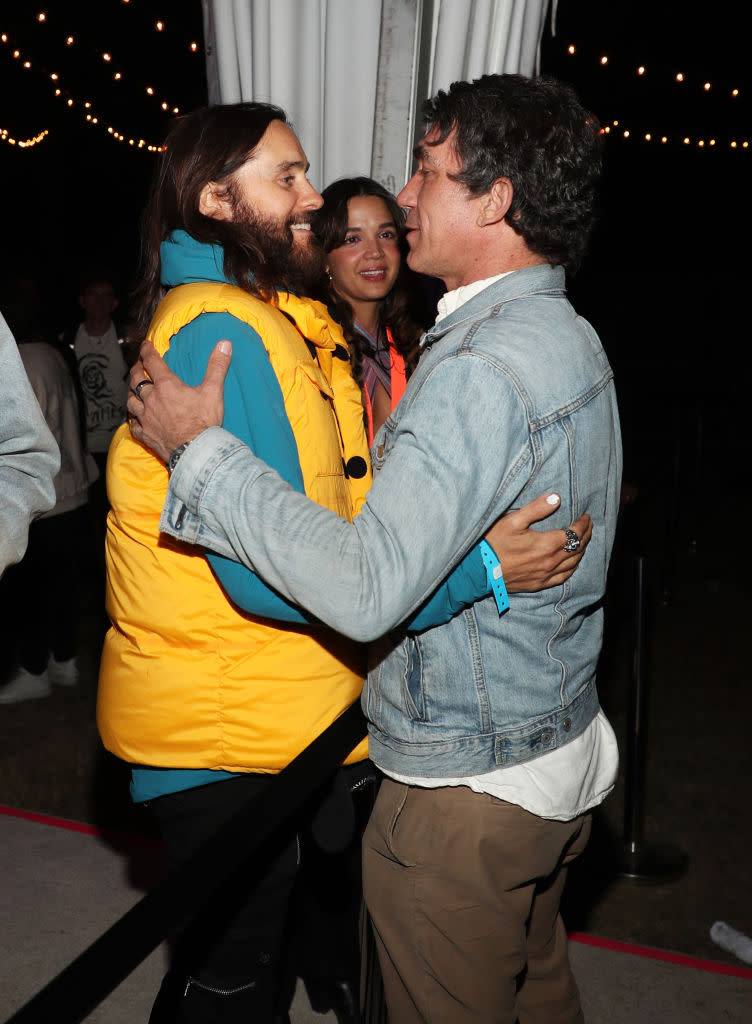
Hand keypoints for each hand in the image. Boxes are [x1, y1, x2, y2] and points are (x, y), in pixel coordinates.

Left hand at [127, 339, 231, 462]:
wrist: (196, 451)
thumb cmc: (204, 422)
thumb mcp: (214, 391)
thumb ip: (217, 366)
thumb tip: (225, 343)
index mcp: (167, 386)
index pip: (152, 362)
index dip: (147, 351)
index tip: (145, 345)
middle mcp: (152, 399)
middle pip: (136, 380)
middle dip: (136, 370)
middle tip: (138, 366)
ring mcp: (145, 418)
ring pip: (131, 400)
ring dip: (131, 392)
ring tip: (134, 389)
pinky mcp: (144, 434)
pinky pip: (132, 423)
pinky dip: (133, 417)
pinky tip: (135, 417)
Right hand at [484, 493, 592, 592]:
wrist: (479, 570)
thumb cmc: (493, 543)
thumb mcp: (512, 520)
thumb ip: (536, 509)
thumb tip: (556, 498)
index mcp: (547, 544)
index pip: (574, 533)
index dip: (583, 524)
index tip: (586, 516)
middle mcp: (550, 562)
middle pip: (577, 548)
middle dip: (585, 535)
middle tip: (588, 525)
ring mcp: (545, 575)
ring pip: (573, 563)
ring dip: (581, 550)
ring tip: (583, 541)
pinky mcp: (538, 583)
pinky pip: (563, 577)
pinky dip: (572, 568)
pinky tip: (572, 563)